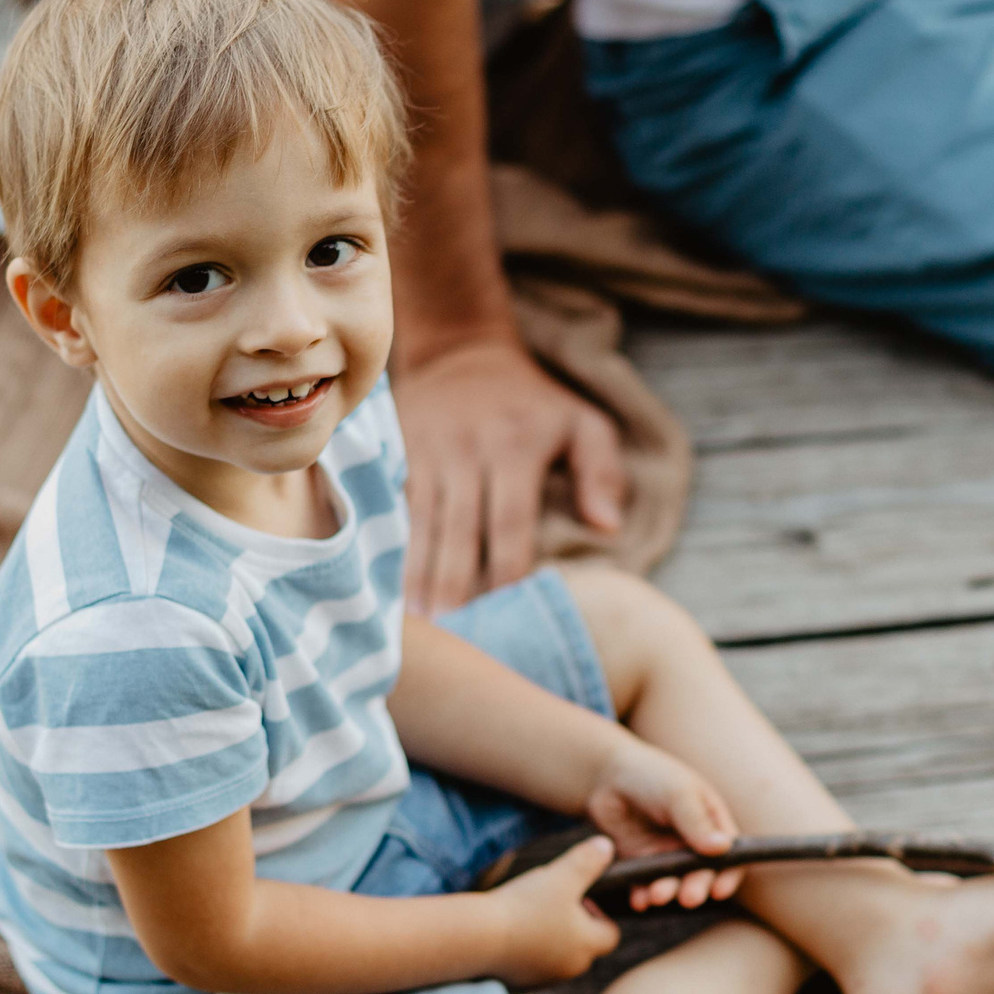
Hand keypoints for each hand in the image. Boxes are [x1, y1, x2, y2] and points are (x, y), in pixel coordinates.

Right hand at [397, 335, 627, 614]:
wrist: (461, 351)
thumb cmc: (533, 404)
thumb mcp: (582, 422)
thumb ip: (603, 471)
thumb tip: (609, 528)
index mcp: (515, 447)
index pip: (509, 522)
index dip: (504, 572)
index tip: (500, 618)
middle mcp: (466, 451)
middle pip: (459, 532)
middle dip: (453, 588)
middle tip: (451, 641)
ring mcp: (424, 453)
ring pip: (419, 526)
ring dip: (415, 579)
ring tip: (418, 631)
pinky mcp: (393, 455)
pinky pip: (390, 511)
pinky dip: (388, 551)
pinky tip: (384, 590)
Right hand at [485, 834, 621, 986]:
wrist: (480, 938)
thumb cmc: (526, 906)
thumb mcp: (562, 875)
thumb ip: (588, 861)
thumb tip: (607, 846)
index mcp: (588, 945)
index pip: (611, 934)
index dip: (600, 914)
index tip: (579, 897)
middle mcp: (571, 968)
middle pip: (585, 946)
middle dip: (574, 925)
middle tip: (553, 903)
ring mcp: (544, 977)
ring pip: (557, 956)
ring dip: (550, 937)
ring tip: (530, 914)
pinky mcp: (519, 982)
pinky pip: (531, 964)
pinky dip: (527, 949)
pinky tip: (511, 930)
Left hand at [584, 734, 745, 911]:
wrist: (607, 775)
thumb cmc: (652, 775)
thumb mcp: (678, 793)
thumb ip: (697, 822)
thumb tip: (724, 848)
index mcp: (712, 823)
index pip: (731, 855)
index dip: (728, 875)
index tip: (718, 890)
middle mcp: (693, 843)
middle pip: (702, 874)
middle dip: (696, 887)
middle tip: (688, 898)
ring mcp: (667, 854)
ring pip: (673, 882)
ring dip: (669, 892)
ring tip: (656, 896)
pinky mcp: (642, 863)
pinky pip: (645, 884)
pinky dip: (643, 895)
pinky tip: (639, 900)